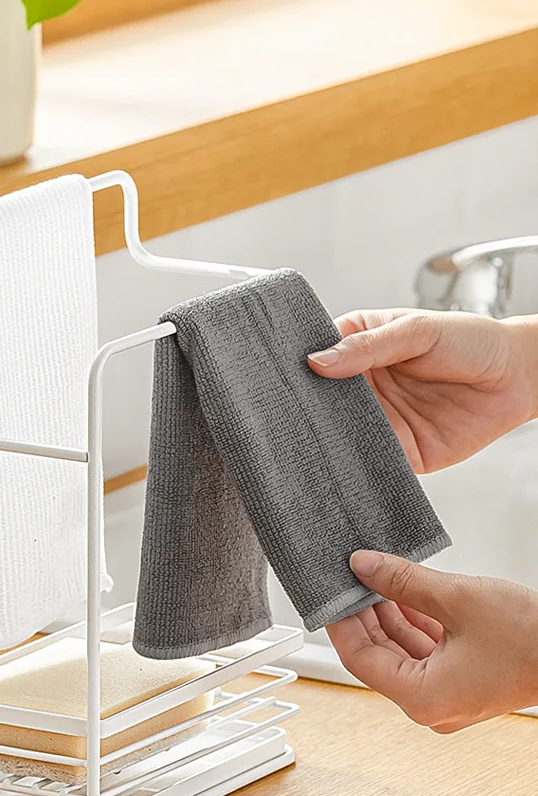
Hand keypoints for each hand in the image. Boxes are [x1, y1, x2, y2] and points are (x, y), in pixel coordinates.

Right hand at [308, 308, 537, 472]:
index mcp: (362, 345)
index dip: (301, 367)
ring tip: (309, 443)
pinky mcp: (403, 451)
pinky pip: (374, 460)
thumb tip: (318, 361)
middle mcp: (366, 385)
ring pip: (344, 433)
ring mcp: (382, 419)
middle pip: (325, 400)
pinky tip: (347, 463)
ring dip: (330, 440)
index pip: (319, 356)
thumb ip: (369, 347)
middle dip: (309, 409)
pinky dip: (361, 464)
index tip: (282, 377)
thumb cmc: (471, 340)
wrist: (518, 376)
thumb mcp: (417, 331)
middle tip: (286, 416)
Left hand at [328, 550, 537, 730]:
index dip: (341, 622)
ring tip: (378, 576)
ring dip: (391, 614)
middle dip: (366, 613)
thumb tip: (364, 566)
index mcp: (422, 697)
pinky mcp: (464, 681)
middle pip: (380, 655)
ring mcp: (449, 696)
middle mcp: (431, 705)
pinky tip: (407, 591)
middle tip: (352, 576)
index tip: (330, 592)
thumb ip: (402, 581)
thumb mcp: (456, 598)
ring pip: (403, 651)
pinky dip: (416, 622)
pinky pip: (427, 652)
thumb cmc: (530, 638)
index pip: (359, 658)